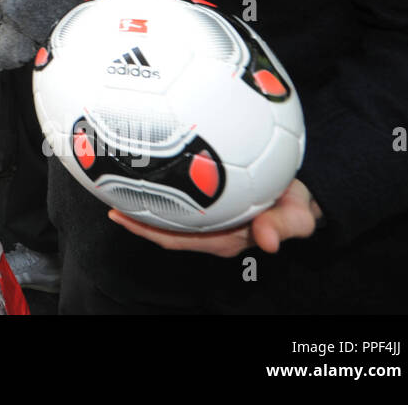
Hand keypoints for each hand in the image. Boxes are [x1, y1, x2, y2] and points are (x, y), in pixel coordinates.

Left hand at [108, 179, 321, 257]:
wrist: (302, 194)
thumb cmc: (295, 204)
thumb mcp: (298, 215)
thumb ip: (284, 225)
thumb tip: (268, 241)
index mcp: (223, 238)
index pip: (175, 238)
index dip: (145, 229)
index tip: (118, 214)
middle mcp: (210, 230)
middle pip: (163, 227)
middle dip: (134, 214)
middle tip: (106, 192)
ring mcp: (208, 217)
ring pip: (167, 212)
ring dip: (143, 199)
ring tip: (115, 179)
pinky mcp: (210, 202)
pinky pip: (178, 197)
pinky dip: (159, 186)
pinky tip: (146, 168)